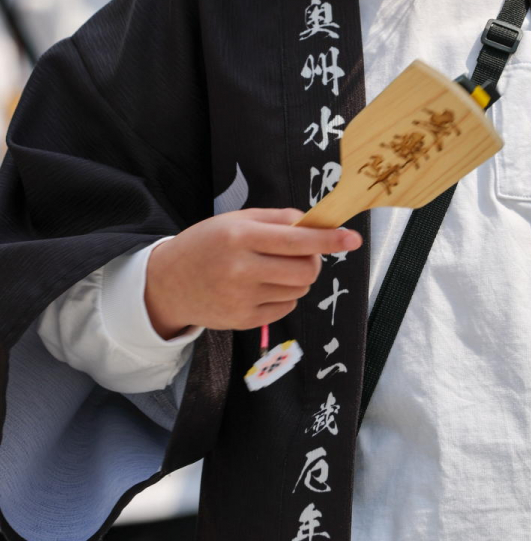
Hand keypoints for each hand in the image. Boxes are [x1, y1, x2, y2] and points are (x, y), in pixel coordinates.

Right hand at [144, 207, 361, 338]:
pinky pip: (285, 308)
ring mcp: (241, 299)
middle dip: (314, 260)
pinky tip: (263, 286)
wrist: (167, 283)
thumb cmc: (207, 243)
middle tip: (302, 253)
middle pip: (305, 270)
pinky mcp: (242, 322)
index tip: (352, 239)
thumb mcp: (236, 219)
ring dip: (298, 278)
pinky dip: (284, 296)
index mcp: (240, 236)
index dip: (328, 239)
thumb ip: (277, 219)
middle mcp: (241, 269)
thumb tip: (314, 224)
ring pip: (298, 290)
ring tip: (273, 268)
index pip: (296, 239)